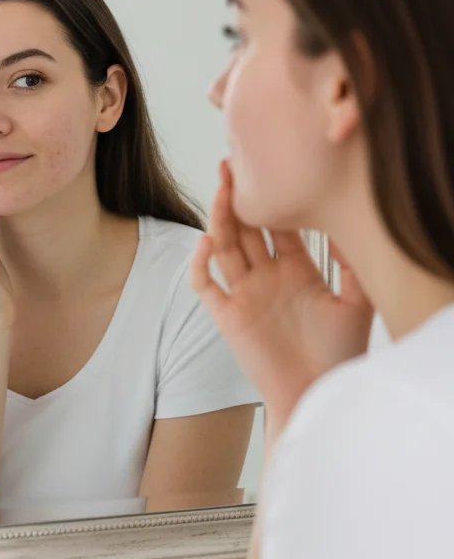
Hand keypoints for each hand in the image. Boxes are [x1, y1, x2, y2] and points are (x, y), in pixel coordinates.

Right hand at [190, 160, 373, 426]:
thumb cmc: (340, 355)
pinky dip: (200, 263)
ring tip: (221, 188)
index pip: (276, 223)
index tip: (265, 168)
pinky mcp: (228, 316)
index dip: (269, 197)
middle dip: (237, 196)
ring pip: (224, 246)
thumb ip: (352, 266)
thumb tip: (336, 228)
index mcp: (295, 270)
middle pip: (244, 227)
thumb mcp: (357, 304)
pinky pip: (206, 284)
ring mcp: (244, 294)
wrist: (319, 394)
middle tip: (231, 164)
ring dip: (220, 217)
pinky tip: (207, 241)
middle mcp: (266, 277)